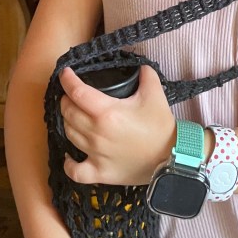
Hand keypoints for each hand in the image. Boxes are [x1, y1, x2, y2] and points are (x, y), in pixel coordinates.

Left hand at [60, 64, 174, 185]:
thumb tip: (138, 64)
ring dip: (68, 122)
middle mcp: (96, 133)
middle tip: (73, 94)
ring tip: (75, 116)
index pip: (77, 92)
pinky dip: (68, 163)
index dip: (67, 80)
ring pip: (68, 134)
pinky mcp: (99, 173)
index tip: (65, 73)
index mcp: (107, 112)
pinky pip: (74, 171)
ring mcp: (95, 155)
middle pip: (68, 112)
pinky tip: (69, 154)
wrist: (171, 158)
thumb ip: (144, 73)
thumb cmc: (161, 126)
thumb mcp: (155, 93)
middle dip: (66, 99)